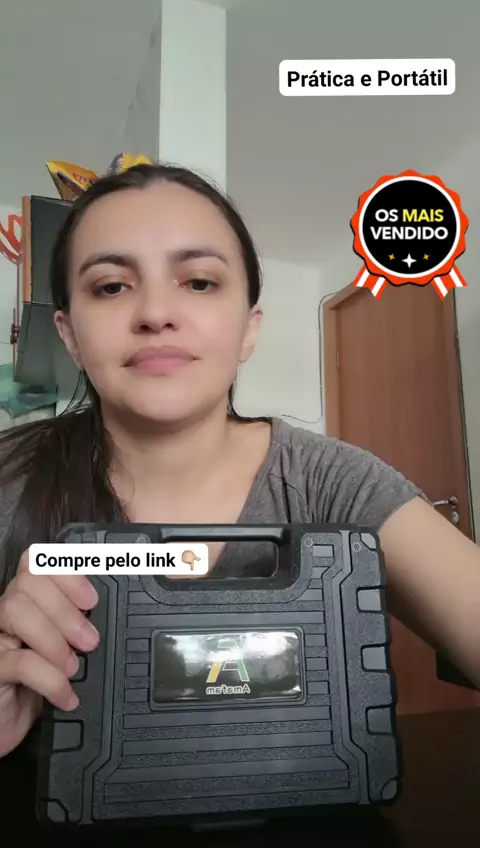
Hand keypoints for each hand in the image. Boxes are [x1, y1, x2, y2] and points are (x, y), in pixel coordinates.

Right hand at [0, 550, 98, 757]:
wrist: (7, 728)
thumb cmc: (37, 686)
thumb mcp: (64, 652)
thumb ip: (78, 629)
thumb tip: (111, 618)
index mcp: (27, 603)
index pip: (37, 563)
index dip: (67, 574)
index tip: (92, 601)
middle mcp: (6, 615)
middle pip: (28, 582)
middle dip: (65, 608)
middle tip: (89, 641)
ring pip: (16, 609)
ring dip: (54, 637)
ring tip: (73, 667)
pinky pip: (19, 662)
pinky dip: (50, 678)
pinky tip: (66, 694)